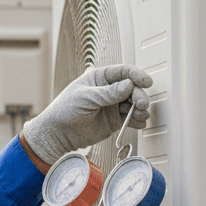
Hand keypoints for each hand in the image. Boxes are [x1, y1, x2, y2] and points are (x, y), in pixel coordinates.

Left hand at [22, 65, 152, 164]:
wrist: (59, 133)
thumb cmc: (65, 110)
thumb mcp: (86, 98)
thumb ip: (108, 93)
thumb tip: (129, 85)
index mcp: (99, 78)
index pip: (123, 72)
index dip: (136, 75)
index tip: (146, 82)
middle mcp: (109, 90)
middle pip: (133, 88)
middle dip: (140, 95)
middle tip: (141, 104)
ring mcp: (113, 105)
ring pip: (135, 104)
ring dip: (141, 109)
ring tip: (139, 115)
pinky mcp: (116, 121)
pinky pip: (132, 119)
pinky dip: (138, 121)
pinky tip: (138, 123)